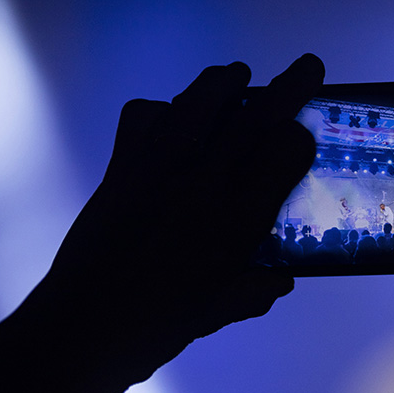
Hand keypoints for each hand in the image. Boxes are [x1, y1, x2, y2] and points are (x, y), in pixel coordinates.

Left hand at [0, 55, 321, 389]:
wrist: (85, 326)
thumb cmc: (159, 326)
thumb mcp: (220, 312)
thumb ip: (254, 291)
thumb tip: (280, 280)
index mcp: (237, 222)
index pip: (283, 158)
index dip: (300, 138)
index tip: (308, 132)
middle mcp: (204, 186)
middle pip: (254, 120)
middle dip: (287, 89)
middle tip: (308, 66)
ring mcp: (160, 171)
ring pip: (199, 107)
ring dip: (223, 83)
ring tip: (236, 73)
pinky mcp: (122, 169)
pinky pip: (143, 120)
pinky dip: (160, 110)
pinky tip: (169, 116)